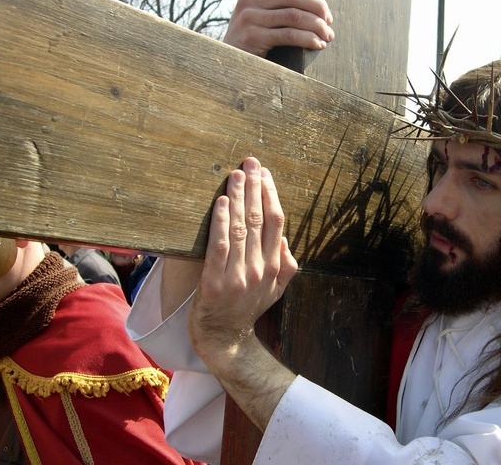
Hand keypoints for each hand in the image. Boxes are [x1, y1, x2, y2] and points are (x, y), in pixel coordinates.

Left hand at [188, 157, 297, 361]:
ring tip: (235, 175)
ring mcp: (238, 276)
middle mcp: (260, 269)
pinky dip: (221, 222)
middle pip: (260, 219)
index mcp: (275, 266)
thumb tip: (285, 240)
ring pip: (240, 228)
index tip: (263, 173)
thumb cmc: (248, 309)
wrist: (224, 337)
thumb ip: (286, 266)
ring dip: (238, 198)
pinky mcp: (214, 282)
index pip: (276, 222)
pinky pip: (219, 246)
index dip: (270, 194)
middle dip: (254, 187)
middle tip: (250, 162)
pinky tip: (222, 202)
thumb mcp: (276, 290)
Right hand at [223, 0, 334, 57]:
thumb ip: (275, 6)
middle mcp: (248, 2)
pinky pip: (289, 35)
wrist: (227, 64)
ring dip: (316, 25)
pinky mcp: (253, 38)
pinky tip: (317, 44)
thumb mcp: (257, 19)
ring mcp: (249, 19)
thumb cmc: (248, 44)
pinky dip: (308, 39)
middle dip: (317, 6)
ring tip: (327, 35)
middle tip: (329, 20)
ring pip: (294, 15)